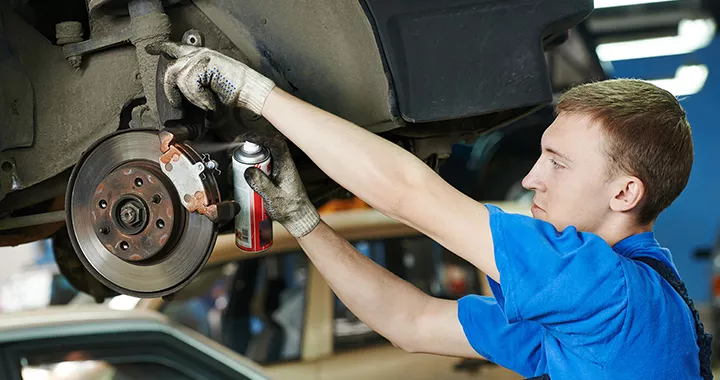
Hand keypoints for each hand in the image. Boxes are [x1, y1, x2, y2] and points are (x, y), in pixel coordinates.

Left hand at [146, 42, 274, 114]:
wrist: (250, 91)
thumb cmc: (234, 91)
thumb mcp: (208, 88)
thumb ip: (192, 85)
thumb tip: (177, 96)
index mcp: (200, 56)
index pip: (176, 48)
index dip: (162, 48)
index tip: (151, 49)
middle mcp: (199, 53)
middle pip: (171, 69)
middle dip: (171, 89)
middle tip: (177, 101)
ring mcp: (202, 56)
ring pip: (180, 79)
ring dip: (193, 97)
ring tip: (207, 102)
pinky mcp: (205, 63)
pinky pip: (190, 84)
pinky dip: (200, 98)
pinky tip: (211, 100)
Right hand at [242, 133, 319, 237]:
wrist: (297, 216)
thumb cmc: (290, 208)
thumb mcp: (273, 198)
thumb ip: (261, 184)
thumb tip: (248, 170)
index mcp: (285, 164)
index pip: (274, 141)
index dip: (258, 137)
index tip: (243, 139)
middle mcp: (281, 162)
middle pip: (263, 146)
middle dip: (246, 149)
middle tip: (234, 157)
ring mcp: (276, 167)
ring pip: (259, 155)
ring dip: (245, 160)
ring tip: (235, 171)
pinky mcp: (271, 173)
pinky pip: (258, 164)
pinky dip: (247, 167)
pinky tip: (242, 179)